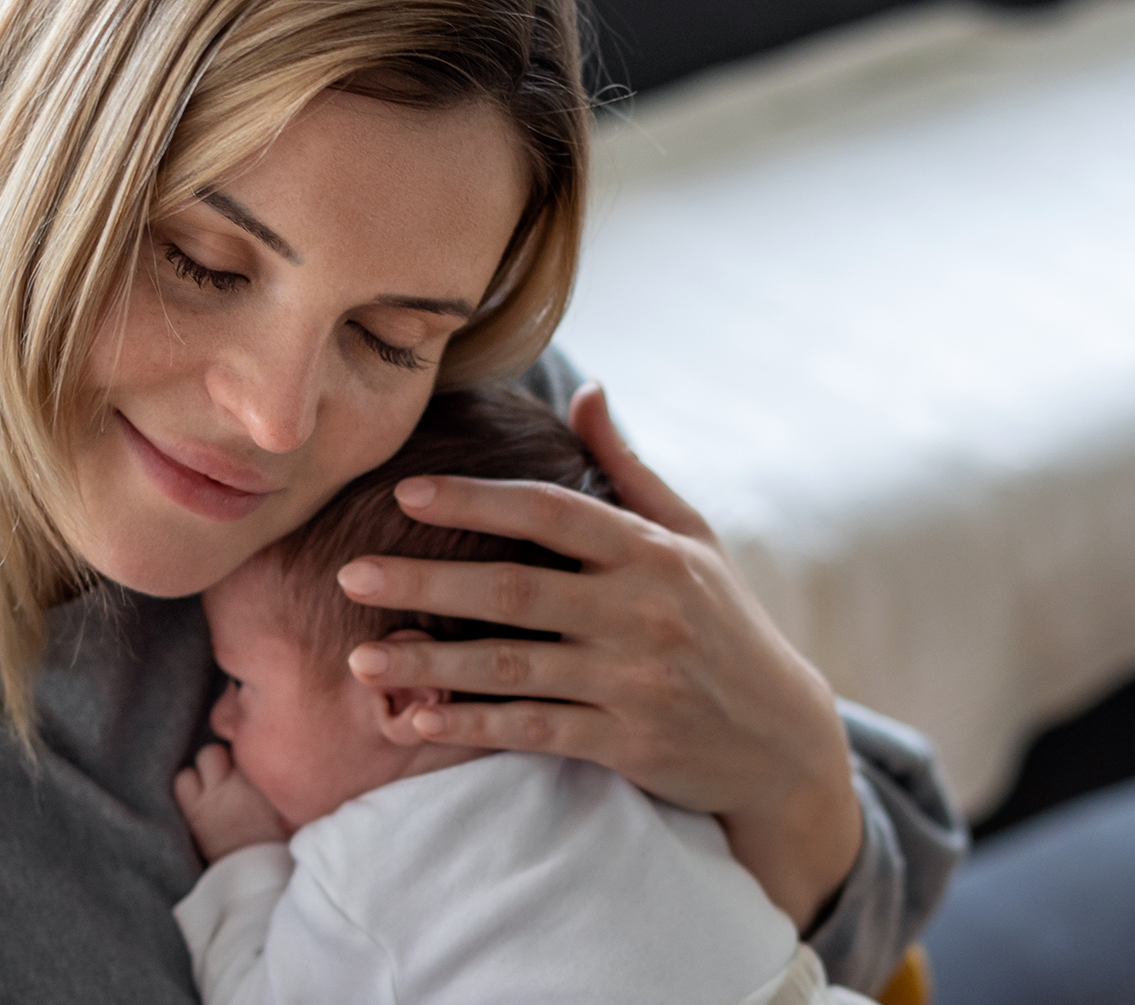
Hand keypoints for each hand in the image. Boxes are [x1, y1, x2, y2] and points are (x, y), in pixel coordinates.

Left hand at [174, 743, 290, 862]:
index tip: (255, 763)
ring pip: (206, 754)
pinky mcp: (196, 809)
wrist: (257, 877)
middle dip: (233, 754)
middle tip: (236, 774)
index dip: (254, 749)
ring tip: (216, 783)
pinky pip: (182, 780)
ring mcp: (218, 793)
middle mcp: (245, 779)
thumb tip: (277, 763)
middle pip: (235, 743)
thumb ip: (284, 783)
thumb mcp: (293, 808)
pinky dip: (188, 784)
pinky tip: (198, 797)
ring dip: (209, 767)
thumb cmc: (279, 843)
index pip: (257, 742)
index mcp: (272, 778)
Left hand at [337, 382, 862, 928]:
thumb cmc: (724, 624)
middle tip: (351, 573)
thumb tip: (588, 390)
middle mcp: (641, 613)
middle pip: (514, 590)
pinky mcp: (626, 743)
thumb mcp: (692, 539)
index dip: (474, 500)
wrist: (783, 740)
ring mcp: (632, 681)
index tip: (404, 492)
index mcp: (650, 552)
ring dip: (431, 664)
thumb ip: (628, 469)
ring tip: (360, 657)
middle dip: (426, 582)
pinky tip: (415, 722)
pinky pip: (532, 732)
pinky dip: (470, 727)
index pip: (549, 513)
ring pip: (511, 668)